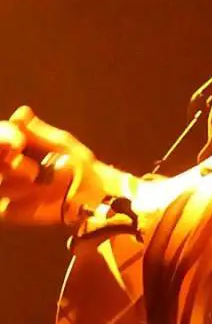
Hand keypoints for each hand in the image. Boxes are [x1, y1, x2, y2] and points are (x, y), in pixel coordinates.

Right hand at [0, 106, 97, 224]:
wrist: (91, 196)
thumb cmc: (77, 164)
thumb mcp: (61, 145)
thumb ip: (37, 132)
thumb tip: (20, 112)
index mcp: (15, 144)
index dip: (3, 137)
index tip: (17, 142)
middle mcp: (4, 165)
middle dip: (9, 161)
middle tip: (29, 166)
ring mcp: (4, 187)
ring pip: (1, 183)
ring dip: (21, 184)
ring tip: (43, 181)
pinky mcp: (7, 210)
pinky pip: (4, 206)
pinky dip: (20, 201)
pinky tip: (39, 199)